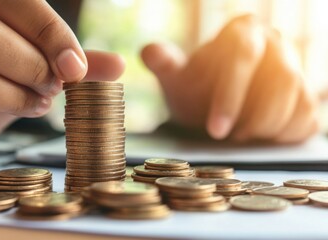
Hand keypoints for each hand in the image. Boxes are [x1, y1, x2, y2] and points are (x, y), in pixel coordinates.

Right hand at [0, 0, 124, 148]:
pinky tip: (23, 106)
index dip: (53, 34)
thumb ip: (72, 62)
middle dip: (35, 64)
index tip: (76, 68)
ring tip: (39, 99)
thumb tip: (118, 64)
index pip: (18, 2)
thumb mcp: (38, 70)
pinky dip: (7, 99)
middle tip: (54, 86)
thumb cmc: (2, 89)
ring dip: (21, 82)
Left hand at [141, 15, 317, 142]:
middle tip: (230, 137)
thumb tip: (149, 52)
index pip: (243, 56)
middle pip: (281, 79)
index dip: (231, 96)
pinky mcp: (306, 96)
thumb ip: (164, 64)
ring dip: (267, 127)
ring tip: (241, 135)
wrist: (218, 102)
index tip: (215, 130)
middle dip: (255, 117)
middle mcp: (276, 44)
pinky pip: (307, 119)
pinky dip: (282, 135)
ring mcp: (296, 68)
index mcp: (243, 32)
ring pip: (298, 100)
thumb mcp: (177, 79)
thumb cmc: (197, 90)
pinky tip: (259, 136)